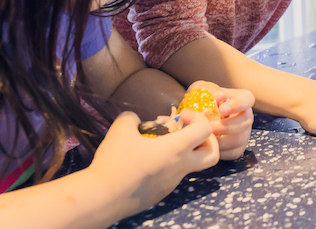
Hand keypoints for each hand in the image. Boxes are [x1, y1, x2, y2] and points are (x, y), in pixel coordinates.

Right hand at [89, 110, 218, 213]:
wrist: (103, 198)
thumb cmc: (116, 161)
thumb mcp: (121, 130)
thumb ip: (131, 118)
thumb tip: (133, 119)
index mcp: (177, 149)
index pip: (206, 129)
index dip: (198, 117)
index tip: (180, 117)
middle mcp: (180, 167)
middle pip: (213, 155)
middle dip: (208, 141)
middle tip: (188, 133)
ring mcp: (172, 183)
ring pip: (191, 167)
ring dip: (184, 153)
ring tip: (161, 145)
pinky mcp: (161, 194)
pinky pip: (172, 177)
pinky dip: (167, 166)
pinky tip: (145, 162)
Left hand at [186, 81, 253, 159]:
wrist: (196, 116)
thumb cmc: (201, 99)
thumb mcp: (201, 89)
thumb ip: (209, 91)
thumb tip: (219, 97)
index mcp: (241, 98)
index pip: (247, 99)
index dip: (237, 105)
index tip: (222, 109)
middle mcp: (246, 116)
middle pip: (245, 122)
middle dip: (227, 126)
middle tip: (210, 127)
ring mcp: (243, 133)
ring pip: (240, 139)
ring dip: (223, 140)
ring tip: (206, 138)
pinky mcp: (237, 148)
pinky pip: (234, 152)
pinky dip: (221, 152)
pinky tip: (209, 147)